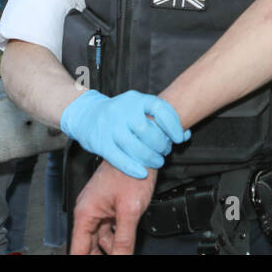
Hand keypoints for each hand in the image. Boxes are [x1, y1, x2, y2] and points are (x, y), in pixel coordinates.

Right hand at [60, 89, 188, 178]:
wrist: (86, 114)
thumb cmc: (120, 114)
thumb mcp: (138, 108)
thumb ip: (159, 119)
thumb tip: (186, 134)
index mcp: (136, 99)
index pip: (160, 108)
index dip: (173, 124)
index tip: (180, 138)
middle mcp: (123, 110)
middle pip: (147, 129)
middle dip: (160, 144)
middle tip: (165, 151)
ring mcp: (110, 126)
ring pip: (133, 145)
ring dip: (149, 157)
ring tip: (157, 162)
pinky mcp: (100, 142)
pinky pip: (118, 157)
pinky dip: (132, 167)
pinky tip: (142, 172)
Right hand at [71, 161, 155, 254]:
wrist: (141, 149)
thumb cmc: (132, 170)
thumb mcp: (130, 210)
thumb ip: (124, 239)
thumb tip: (121, 257)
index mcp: (85, 213)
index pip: (78, 249)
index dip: (84, 259)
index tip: (93, 263)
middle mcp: (88, 210)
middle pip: (88, 244)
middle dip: (101, 254)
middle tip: (119, 256)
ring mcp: (98, 207)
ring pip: (100, 237)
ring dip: (111, 247)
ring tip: (123, 252)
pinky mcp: (109, 204)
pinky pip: (109, 227)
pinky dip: (116, 237)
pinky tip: (125, 243)